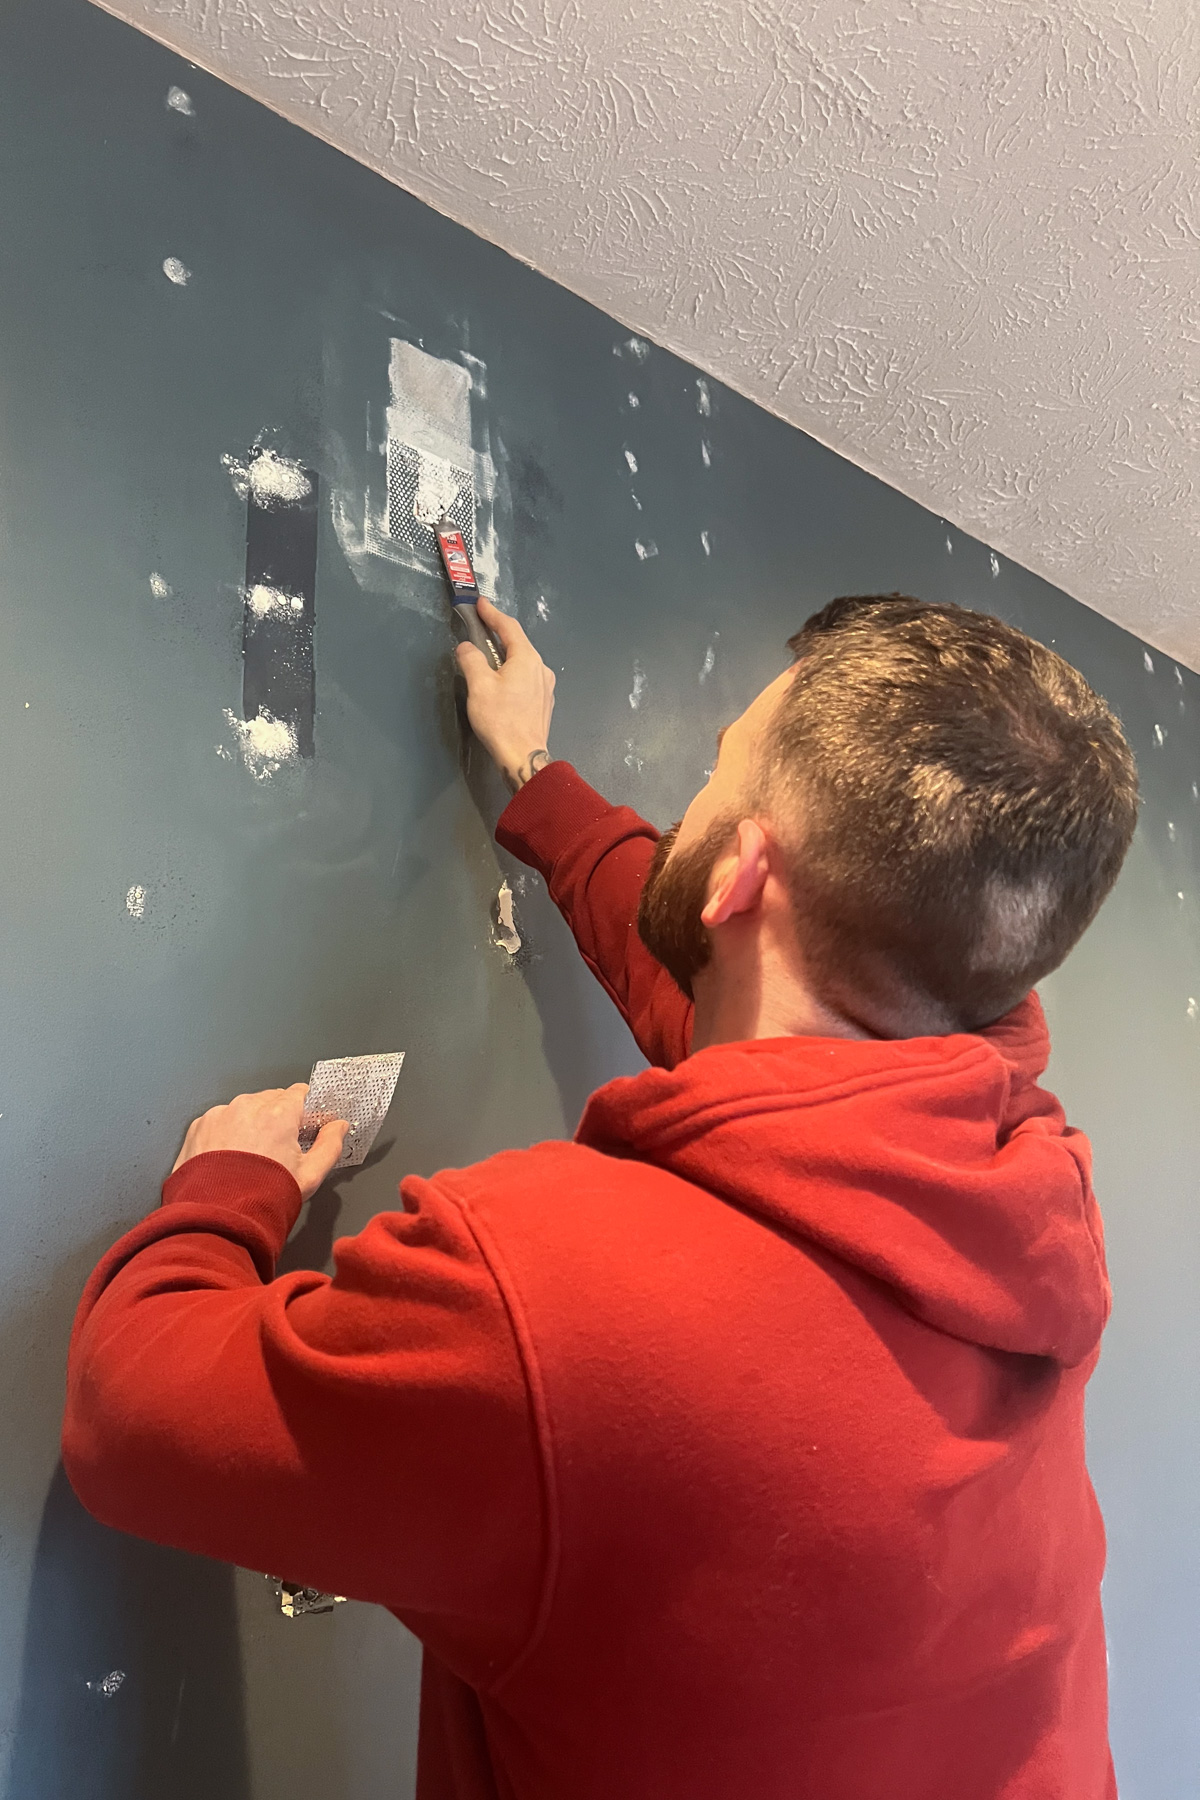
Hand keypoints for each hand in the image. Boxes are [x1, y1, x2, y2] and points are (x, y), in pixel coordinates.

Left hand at [172, 1084, 347, 1200]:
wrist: (218, 1220)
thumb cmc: (264, 1199)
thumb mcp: (310, 1176)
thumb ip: (330, 1145)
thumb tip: (338, 1127)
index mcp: (278, 1114)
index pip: (300, 1092)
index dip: (305, 1108)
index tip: (305, 1124)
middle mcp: (247, 1106)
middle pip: (272, 1098)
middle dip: (278, 1116)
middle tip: (279, 1147)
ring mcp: (220, 1114)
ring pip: (245, 1108)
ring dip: (251, 1122)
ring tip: (251, 1155)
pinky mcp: (199, 1126)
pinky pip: (221, 1119)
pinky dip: (227, 1131)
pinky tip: (230, 1157)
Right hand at [456, 595, 555, 789]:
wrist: (523, 756)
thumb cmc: (500, 720)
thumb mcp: (479, 686)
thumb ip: (471, 660)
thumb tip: (467, 647)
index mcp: (527, 658)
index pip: (509, 627)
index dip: (493, 614)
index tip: (481, 604)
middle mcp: (541, 668)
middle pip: (519, 643)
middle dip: (500, 633)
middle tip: (482, 625)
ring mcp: (545, 686)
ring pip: (524, 661)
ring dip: (506, 654)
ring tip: (489, 654)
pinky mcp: (544, 702)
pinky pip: (527, 677)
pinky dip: (513, 671)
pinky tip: (503, 680)